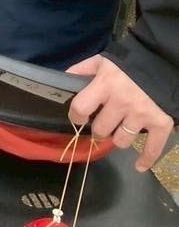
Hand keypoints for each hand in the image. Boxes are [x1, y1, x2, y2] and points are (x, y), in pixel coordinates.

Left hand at [67, 55, 175, 171]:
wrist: (163, 63)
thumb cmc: (129, 64)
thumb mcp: (103, 61)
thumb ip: (82, 70)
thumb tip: (64, 80)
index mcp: (105, 84)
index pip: (81, 108)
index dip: (75, 116)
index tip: (77, 118)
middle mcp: (123, 101)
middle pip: (100, 129)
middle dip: (97, 129)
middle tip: (101, 125)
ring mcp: (142, 114)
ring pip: (121, 141)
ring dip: (117, 138)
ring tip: (119, 130)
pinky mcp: (161, 123)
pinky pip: (153, 148)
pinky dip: (146, 159)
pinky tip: (138, 165)